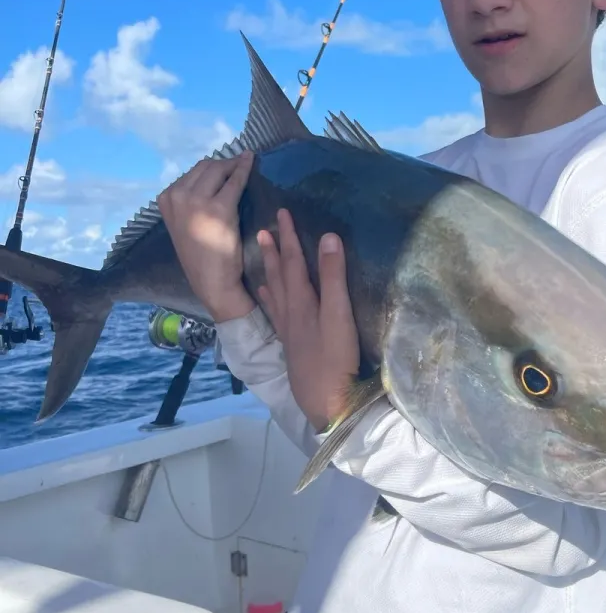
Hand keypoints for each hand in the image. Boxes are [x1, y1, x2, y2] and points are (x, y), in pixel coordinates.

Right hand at [157, 151, 255, 322]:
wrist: (211, 281)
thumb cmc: (201, 256)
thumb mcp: (184, 223)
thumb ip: (190, 200)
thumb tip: (212, 176)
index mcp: (166, 200)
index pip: (192, 173)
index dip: (212, 168)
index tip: (226, 165)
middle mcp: (177, 196)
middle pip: (205, 166)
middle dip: (223, 164)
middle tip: (238, 164)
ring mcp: (196, 201)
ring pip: (218, 169)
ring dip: (233, 165)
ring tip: (245, 164)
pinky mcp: (219, 207)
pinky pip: (235, 181)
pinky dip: (244, 169)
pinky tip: (251, 162)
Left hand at [256, 208, 359, 432]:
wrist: (324, 400)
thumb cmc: (335, 357)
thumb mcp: (339, 314)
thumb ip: (333, 277)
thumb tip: (328, 237)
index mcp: (301, 301)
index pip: (292, 261)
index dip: (288, 236)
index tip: (282, 212)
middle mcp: (289, 311)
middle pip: (279, 273)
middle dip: (274, 248)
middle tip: (264, 226)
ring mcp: (288, 328)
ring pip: (273, 290)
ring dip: (268, 268)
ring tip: (260, 250)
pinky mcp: (291, 343)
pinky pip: (274, 310)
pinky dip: (269, 296)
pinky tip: (265, 292)